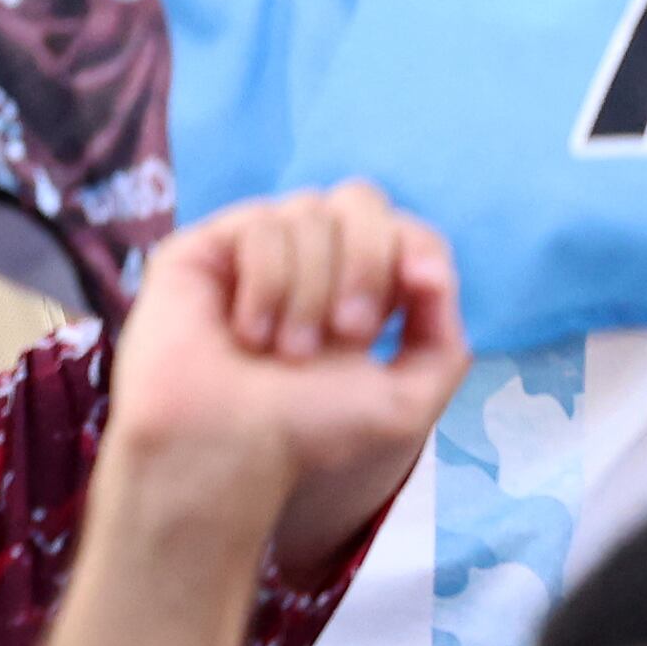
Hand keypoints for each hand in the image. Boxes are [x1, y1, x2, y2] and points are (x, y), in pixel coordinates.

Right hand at [107, 181, 465, 530]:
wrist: (227, 445)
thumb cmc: (307, 430)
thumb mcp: (406, 398)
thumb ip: (442, 338)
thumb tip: (427, 269)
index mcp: (358, 290)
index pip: (402, 228)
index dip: (415, 247)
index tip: (414, 293)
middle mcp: (307, 262)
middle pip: (360, 200)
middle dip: (366, 264)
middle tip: (346, 334)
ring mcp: (253, 251)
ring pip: (309, 213)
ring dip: (310, 291)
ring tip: (286, 349)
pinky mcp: (204, 248)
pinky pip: (259, 224)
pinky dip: (267, 282)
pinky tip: (248, 330)